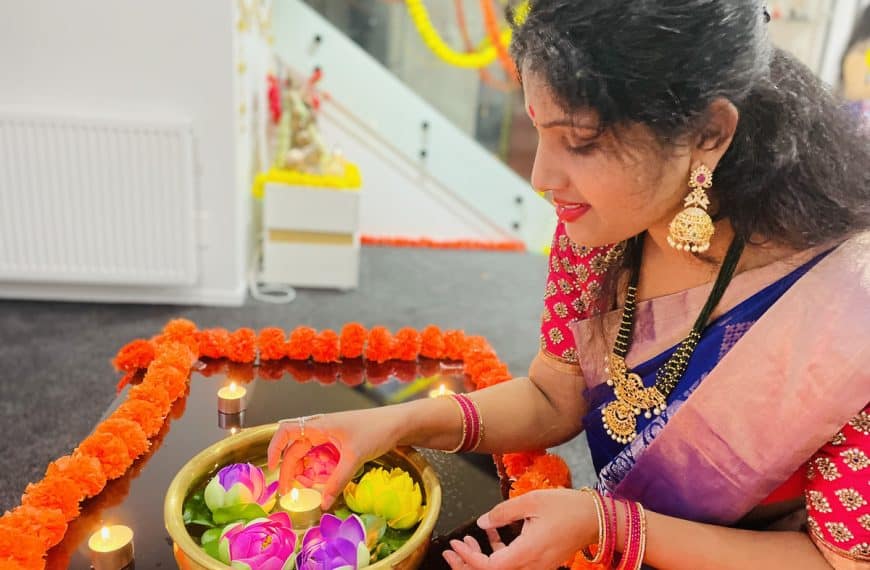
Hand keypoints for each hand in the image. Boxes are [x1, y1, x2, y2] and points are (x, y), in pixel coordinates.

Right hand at [266, 407, 402, 508]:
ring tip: (303, 488)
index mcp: (320, 425)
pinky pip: (321, 456)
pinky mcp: (339, 443)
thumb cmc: (377, 431)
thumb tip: (324, 504)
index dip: (274, 448)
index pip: (287, 430)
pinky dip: (317, 469)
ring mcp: (331, 435)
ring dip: (303, 470)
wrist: (399, 423)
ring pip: (308, 454)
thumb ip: (338, 481)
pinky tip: (320, 482)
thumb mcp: (356, 457)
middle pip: (295, 448)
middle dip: (289, 469)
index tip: (271, 469)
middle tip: (288, 492)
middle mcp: (322, 428)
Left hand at [443, 489, 596, 569]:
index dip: (468, 558)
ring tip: (468, 541)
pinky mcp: (541, 562)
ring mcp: (538, 567)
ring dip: (482, 559)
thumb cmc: (567, 507)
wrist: (596, 519)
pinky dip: (498, 553)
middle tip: (451, 551)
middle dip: (468, 564)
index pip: (489, 567)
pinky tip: (491, 532)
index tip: (455, 544)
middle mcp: (532, 566)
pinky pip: (514, 564)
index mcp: (527, 553)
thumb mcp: (532, 501)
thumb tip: (482, 521)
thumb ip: (503, 512)